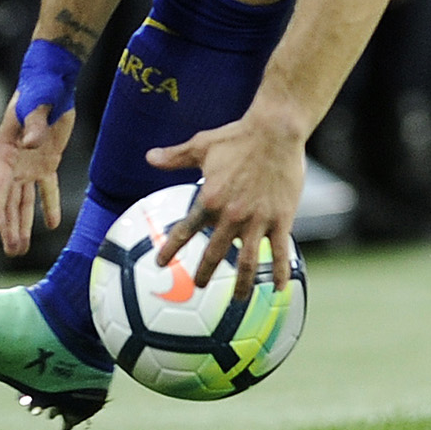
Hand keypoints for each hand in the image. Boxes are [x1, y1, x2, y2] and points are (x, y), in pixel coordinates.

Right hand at [0, 99, 73, 256]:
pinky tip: (51, 224)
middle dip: (9, 226)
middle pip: (9, 200)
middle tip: (11, 251)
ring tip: (20, 249)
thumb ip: (34, 124)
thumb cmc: (40, 90)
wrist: (53, 83)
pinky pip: (47, 189)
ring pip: (24, 201)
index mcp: (4, 150)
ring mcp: (29, 165)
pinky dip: (49, 205)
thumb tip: (32, 143)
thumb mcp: (36, 104)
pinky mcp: (47, 163)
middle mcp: (13, 163)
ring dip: (23, 224)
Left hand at [147, 108, 306, 289]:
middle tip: (200, 285)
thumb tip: (149, 157)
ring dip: (241, 284)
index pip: (184, 231)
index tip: (159, 264)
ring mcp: (257, 220)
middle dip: (205, 273)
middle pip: (214, 253)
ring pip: (247, 262)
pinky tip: (278, 288)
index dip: (170, 249)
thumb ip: (175, 156)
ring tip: (238, 299)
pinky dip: (278, 272)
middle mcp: (231, 215)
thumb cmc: (239, 136)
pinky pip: (280, 252)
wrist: (277, 130)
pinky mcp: (281, 219)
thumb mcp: (202, 145)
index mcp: (209, 199)